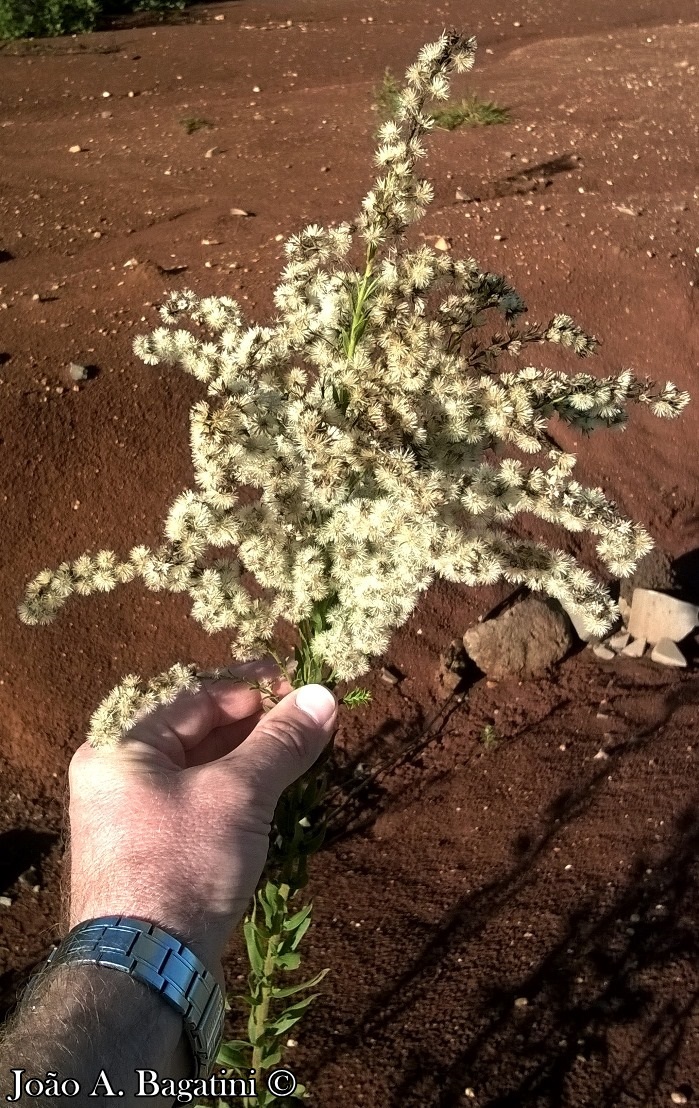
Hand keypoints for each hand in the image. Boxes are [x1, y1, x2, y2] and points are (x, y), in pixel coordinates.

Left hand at [66, 659, 337, 979]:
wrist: (145, 970)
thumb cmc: (182, 866)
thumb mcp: (239, 794)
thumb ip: (281, 742)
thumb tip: (324, 696)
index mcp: (120, 746)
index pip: (196, 698)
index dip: (254, 690)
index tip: (301, 689)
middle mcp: (118, 775)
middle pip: (198, 731)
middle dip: (257, 726)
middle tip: (308, 720)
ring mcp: (132, 816)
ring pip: (202, 770)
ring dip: (252, 760)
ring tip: (301, 753)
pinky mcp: (152, 852)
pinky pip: (199, 804)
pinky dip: (237, 794)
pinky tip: (274, 793)